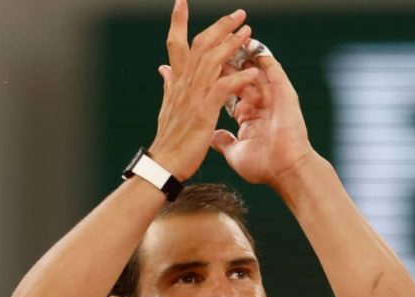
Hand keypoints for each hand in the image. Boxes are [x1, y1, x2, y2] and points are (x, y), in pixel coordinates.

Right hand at [148, 0, 263, 180]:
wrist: (165, 163)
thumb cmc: (169, 138)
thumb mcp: (167, 107)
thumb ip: (169, 85)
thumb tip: (163, 69)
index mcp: (176, 81)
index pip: (176, 44)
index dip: (178, 22)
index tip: (181, 1)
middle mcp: (184, 83)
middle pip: (200, 45)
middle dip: (219, 26)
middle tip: (239, 14)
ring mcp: (194, 96)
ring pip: (213, 60)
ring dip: (232, 44)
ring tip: (248, 33)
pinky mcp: (204, 111)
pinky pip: (223, 88)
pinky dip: (238, 78)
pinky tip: (252, 71)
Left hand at [210, 55, 317, 188]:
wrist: (286, 171)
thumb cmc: (264, 166)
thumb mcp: (236, 153)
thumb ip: (224, 141)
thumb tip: (212, 136)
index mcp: (249, 115)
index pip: (229, 88)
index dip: (216, 76)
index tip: (200, 64)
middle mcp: (260, 102)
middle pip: (240, 73)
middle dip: (226, 58)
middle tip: (212, 42)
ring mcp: (273, 96)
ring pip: (255, 67)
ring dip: (242, 52)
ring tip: (229, 36)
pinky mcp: (284, 94)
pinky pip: (273, 69)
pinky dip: (262, 56)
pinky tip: (250, 43)